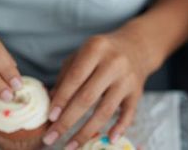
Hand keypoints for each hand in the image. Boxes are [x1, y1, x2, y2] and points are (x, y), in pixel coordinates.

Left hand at [43, 29, 152, 148]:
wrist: (136, 47)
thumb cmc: (101, 53)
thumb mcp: (82, 54)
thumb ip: (66, 76)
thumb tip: (50, 103)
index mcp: (95, 49)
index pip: (75, 78)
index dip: (61, 99)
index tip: (50, 118)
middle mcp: (113, 63)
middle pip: (87, 97)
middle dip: (67, 121)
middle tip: (52, 138)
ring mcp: (127, 79)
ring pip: (105, 110)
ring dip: (86, 132)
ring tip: (71, 146)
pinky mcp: (138, 92)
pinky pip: (128, 114)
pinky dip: (119, 128)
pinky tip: (108, 140)